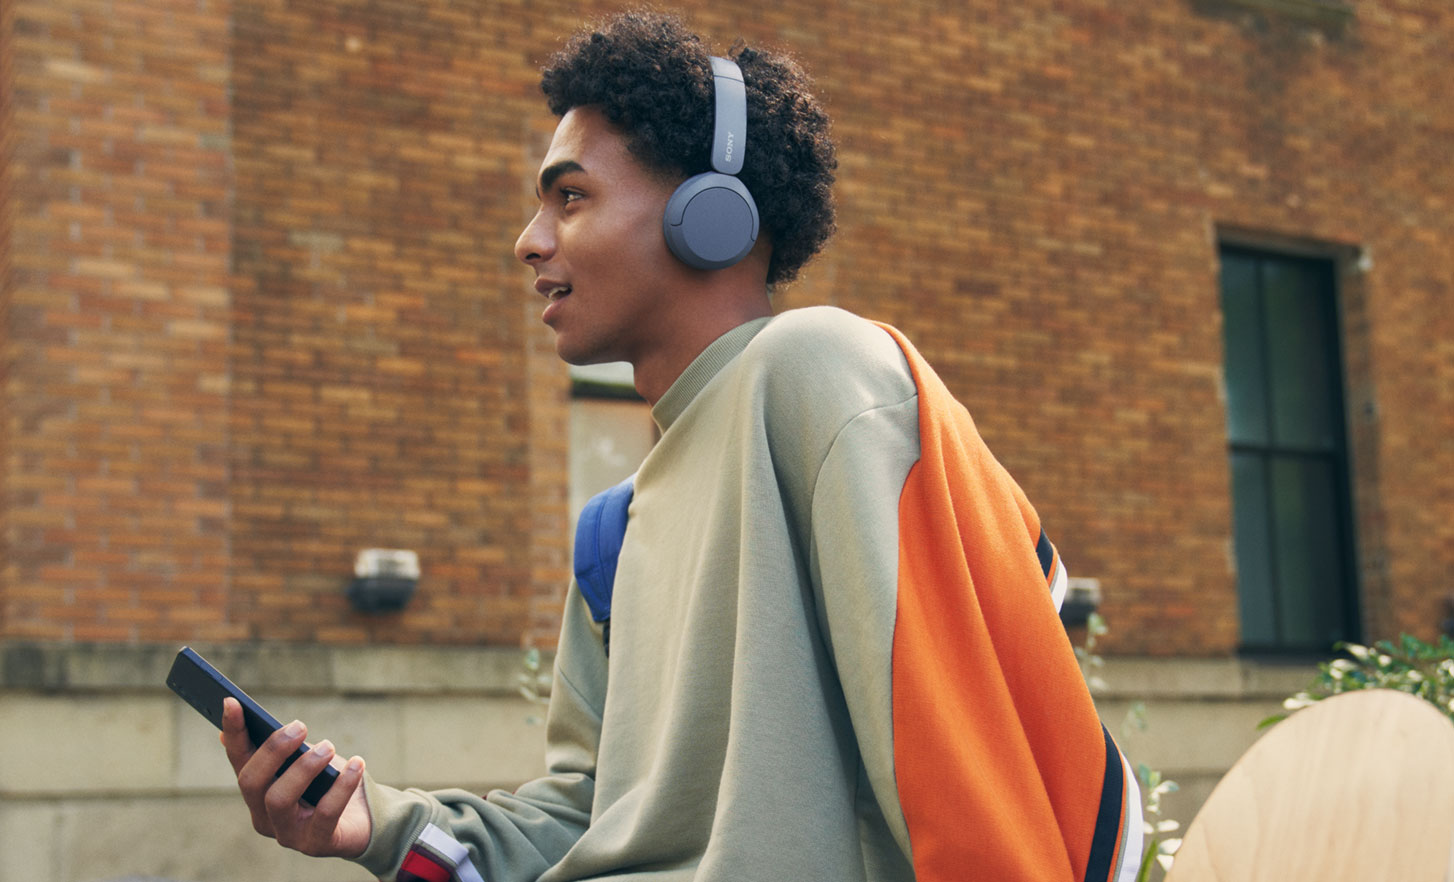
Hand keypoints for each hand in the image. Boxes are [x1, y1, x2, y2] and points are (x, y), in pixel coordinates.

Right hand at [221, 697, 372, 858]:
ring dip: (304, 767)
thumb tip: (228, 734)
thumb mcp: (304, 760)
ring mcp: (287, 833)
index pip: (239, 759)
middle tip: (300, 726)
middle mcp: (264, 816)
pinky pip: (325, 813)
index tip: (232, 701)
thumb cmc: (329, 784)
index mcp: (258, 790)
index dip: (234, 731)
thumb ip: (276, 750)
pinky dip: (341, 785)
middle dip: (273, 750)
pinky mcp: (316, 844)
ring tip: (328, 747)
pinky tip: (357, 764)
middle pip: (251, 782)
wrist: (366, 818)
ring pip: (278, 799)